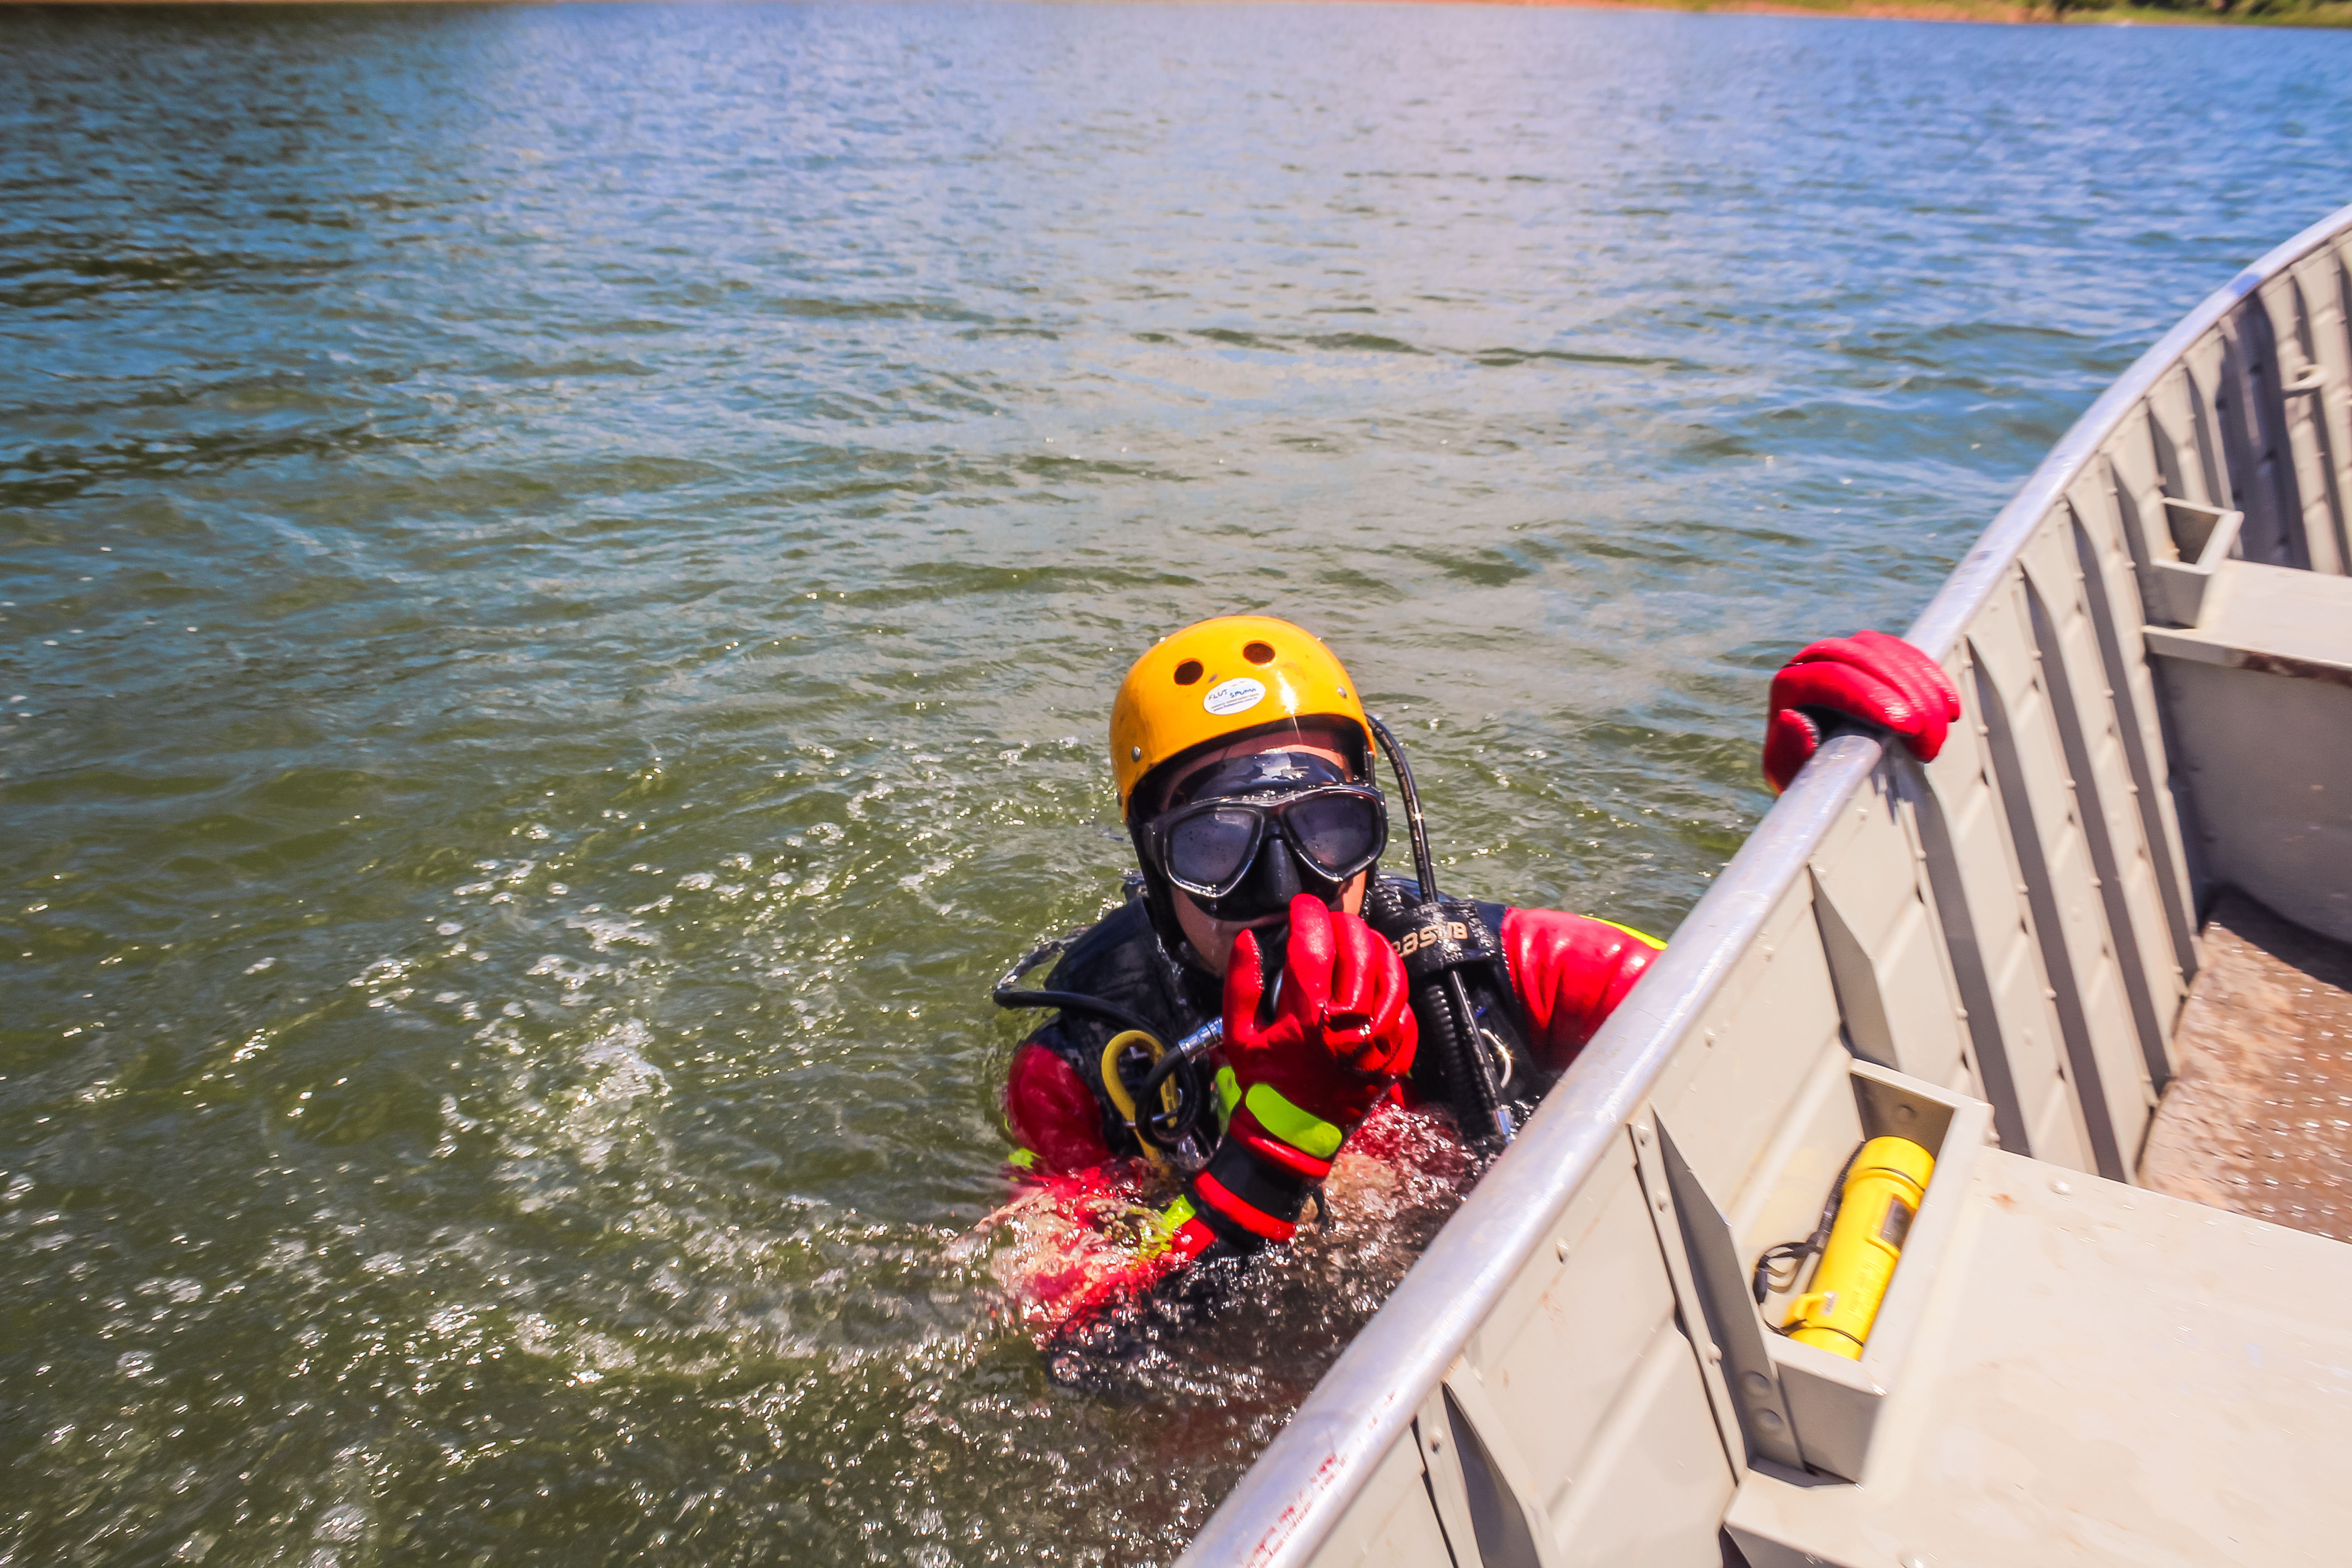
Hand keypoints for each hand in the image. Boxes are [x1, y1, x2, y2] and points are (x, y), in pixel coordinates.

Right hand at [1222, 893, 1416, 1169]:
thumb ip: (1241, 984)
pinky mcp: (1392, 1059)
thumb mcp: (1237, 1034)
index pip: (1312, 945)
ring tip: (1362, 939)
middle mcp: (1346, 1026)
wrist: (1289, 1139)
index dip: (1308, 914)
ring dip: (1378, 947)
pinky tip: (1381, 980)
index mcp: (1306, 1017)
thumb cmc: (1262, 1085)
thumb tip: (1248, 938)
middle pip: (1358, 952)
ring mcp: (1375, 1043)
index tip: (1302, 905)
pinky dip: (1395, 990)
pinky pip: (1406, 1012)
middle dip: (1343, 924)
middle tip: (1330, 920)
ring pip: (1391, 976)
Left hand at [1762, 630, 1961, 794]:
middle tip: (1930, 736)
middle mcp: (1813, 659)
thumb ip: (1788, 752)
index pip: (1831, 678)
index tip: (1908, 728)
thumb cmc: (1802, 773)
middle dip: (1906, 694)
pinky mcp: (1876, 653)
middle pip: (1864, 658)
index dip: (1872, 698)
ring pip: (1889, 651)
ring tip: (1942, 729)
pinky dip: (1933, 678)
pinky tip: (1950, 708)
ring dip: (1923, 687)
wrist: (1819, 767)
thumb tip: (1793, 718)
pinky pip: (1907, 653)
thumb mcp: (1790, 775)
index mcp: (1790, 685)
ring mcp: (1846, 651)